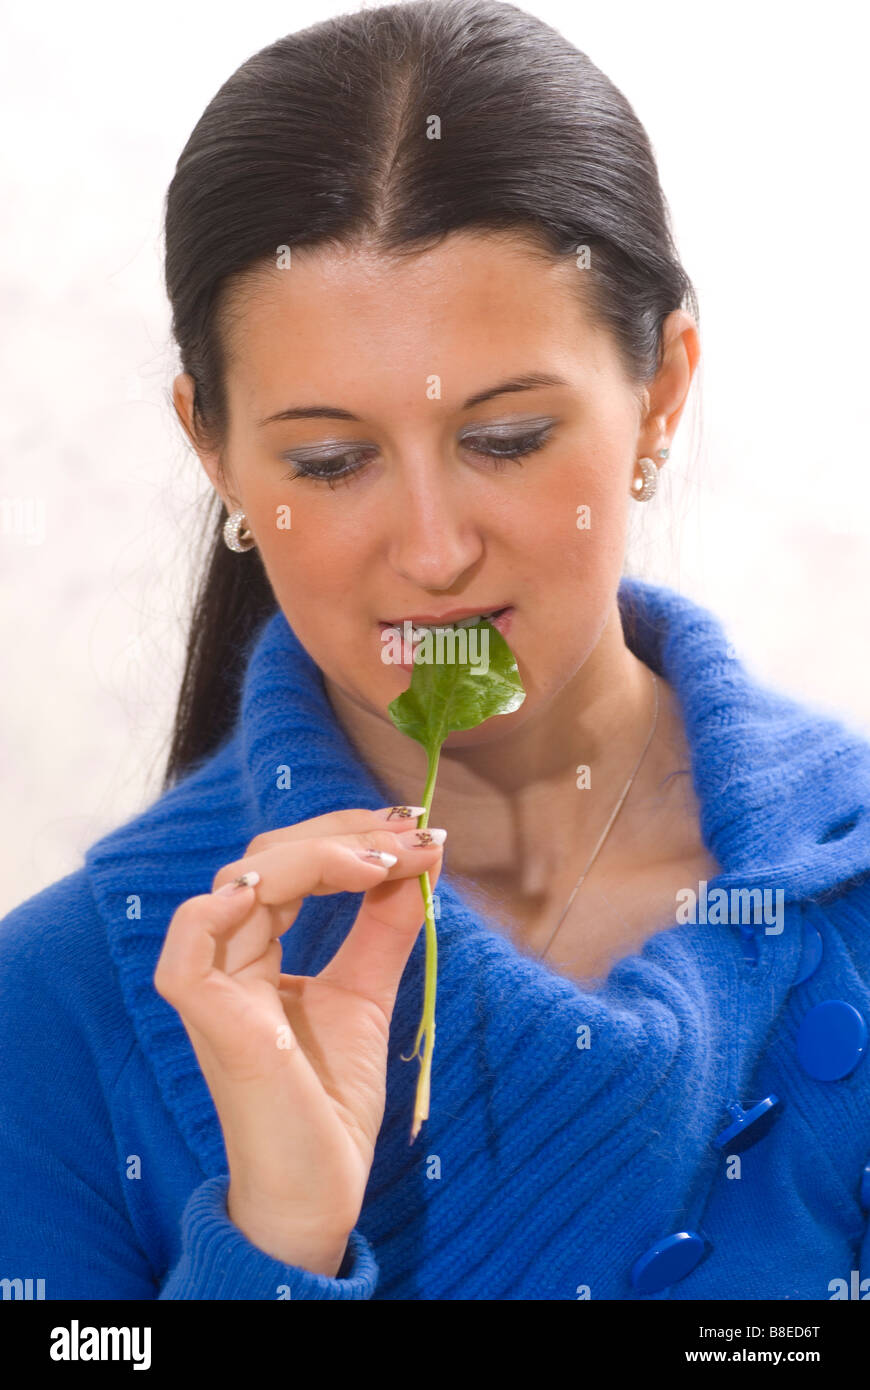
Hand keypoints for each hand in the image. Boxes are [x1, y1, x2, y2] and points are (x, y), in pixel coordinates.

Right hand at [153, 806, 444, 1271]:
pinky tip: (289, 889)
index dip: (348, 837)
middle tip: (410, 835)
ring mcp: (213, 988)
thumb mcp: (367, 993)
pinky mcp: (209, 1019)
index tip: (415, 830)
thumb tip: (419, 858)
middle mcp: (227, 959)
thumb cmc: (329, 1103)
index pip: (290, 864)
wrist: (319, 1190)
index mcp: (255, 951)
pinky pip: (189, 945)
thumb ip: (384, 927)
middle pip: (266, 858)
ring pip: (240, 883)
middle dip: (343, 834)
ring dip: (317, 857)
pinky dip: (226, 906)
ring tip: (385, 862)